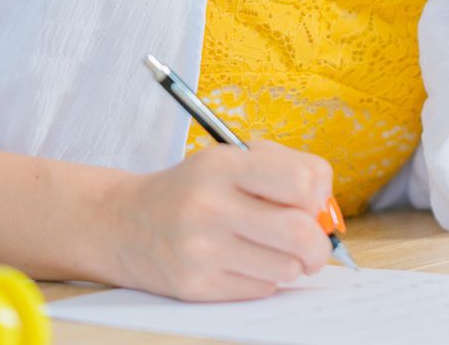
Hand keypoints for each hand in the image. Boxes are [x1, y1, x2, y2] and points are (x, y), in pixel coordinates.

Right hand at [108, 141, 332, 300]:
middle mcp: (212, 207)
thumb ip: (282, 171)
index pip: (302, 180)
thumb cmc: (193, 187)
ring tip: (275, 250)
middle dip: (319, 243)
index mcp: (224, 165)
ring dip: (292, 264)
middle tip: (314, 244)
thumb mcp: (229, 158)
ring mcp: (202, 251)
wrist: (124, 223)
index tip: (312, 202)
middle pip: (299, 232)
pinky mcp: (196, 287)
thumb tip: (325, 207)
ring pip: (285, 268)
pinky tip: (247, 263)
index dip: (318, 194)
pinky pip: (260, 290)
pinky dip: (266, 279)